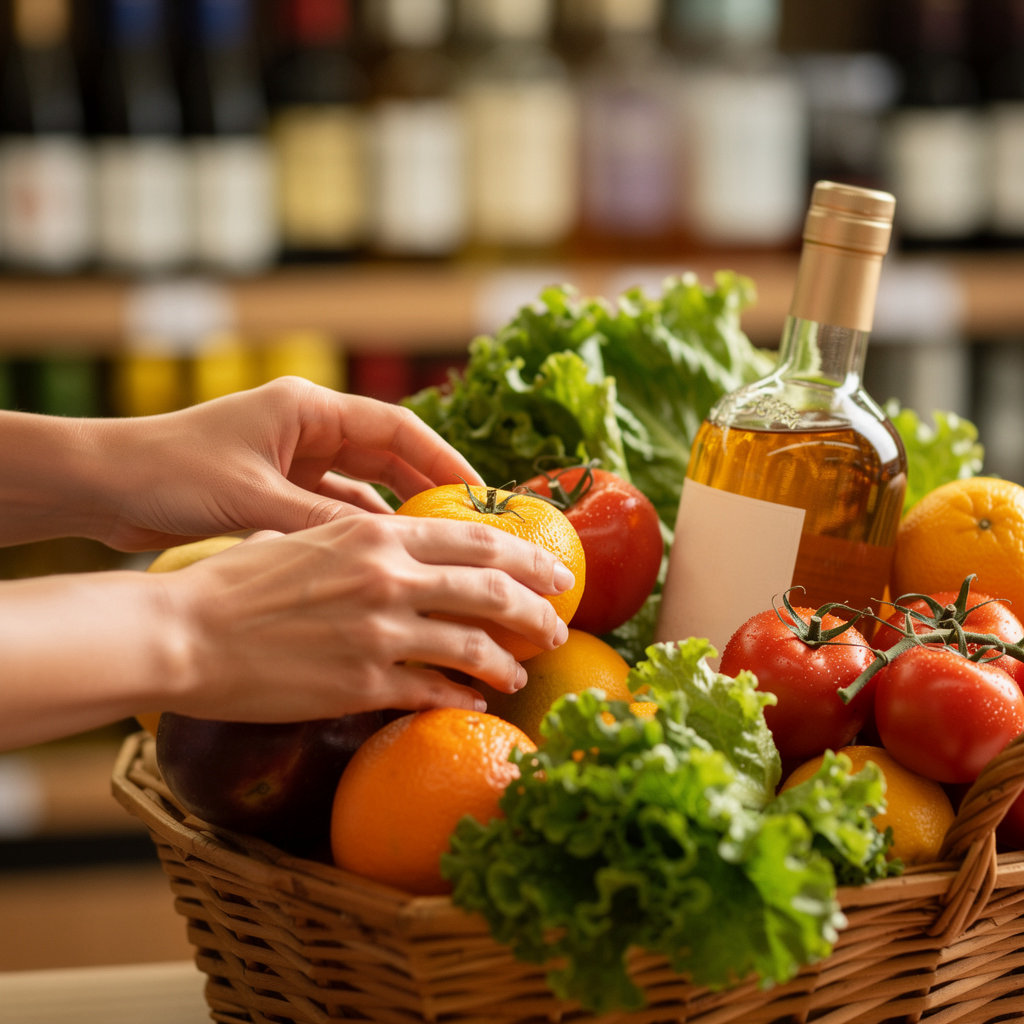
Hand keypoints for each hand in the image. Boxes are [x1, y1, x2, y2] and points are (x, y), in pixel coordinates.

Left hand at [92, 377, 481, 549]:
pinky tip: (383, 560)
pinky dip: (357, 532)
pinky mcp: (276, 489)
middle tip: (472, 530)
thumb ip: (320, 522)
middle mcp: (306, 429)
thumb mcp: (254, 499)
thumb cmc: (171, 473)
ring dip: (395, 515)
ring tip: (438, 551)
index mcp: (307, 409)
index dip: (444, 459)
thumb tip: (385, 553)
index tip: (480, 494)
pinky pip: (333, 510)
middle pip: (388, 457)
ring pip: (363, 487)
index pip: (398, 428)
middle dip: (429, 490)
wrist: (104, 486)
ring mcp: (292, 460)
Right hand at [153, 514, 574, 720]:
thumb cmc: (238, 581)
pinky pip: (434, 692)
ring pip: (475, 646)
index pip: (478, 539)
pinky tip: (475, 702)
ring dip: (509, 662)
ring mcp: (380, 632)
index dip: (528, 557)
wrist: (186, 631)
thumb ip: (366, 543)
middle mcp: (389, 576)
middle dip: (539, 610)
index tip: (557, 572)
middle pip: (494, 591)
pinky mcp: (362, 684)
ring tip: (522, 674)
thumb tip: (410, 553)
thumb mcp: (310, 536)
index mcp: (377, 532)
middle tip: (558, 625)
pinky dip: (464, 697)